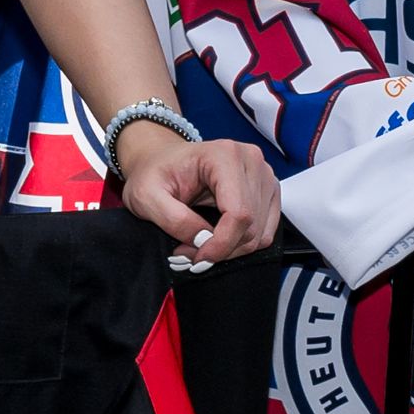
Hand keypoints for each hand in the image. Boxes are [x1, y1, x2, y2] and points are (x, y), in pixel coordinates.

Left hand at [110, 120, 279, 260]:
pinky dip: (241, 244)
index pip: (239, 213)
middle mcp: (251, 161)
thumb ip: (173, 218)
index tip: (198, 258)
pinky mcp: (267, 192)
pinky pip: (264, 232)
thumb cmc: (153, 171)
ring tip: (198, 246)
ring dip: (230, 249)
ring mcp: (263, 176)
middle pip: (251, 226)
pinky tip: (216, 240)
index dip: (221, 244)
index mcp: (225, 155)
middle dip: (221, 249)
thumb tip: (203, 240)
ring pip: (258, 233)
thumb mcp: (146, 195)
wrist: (159, 159)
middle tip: (190, 254)